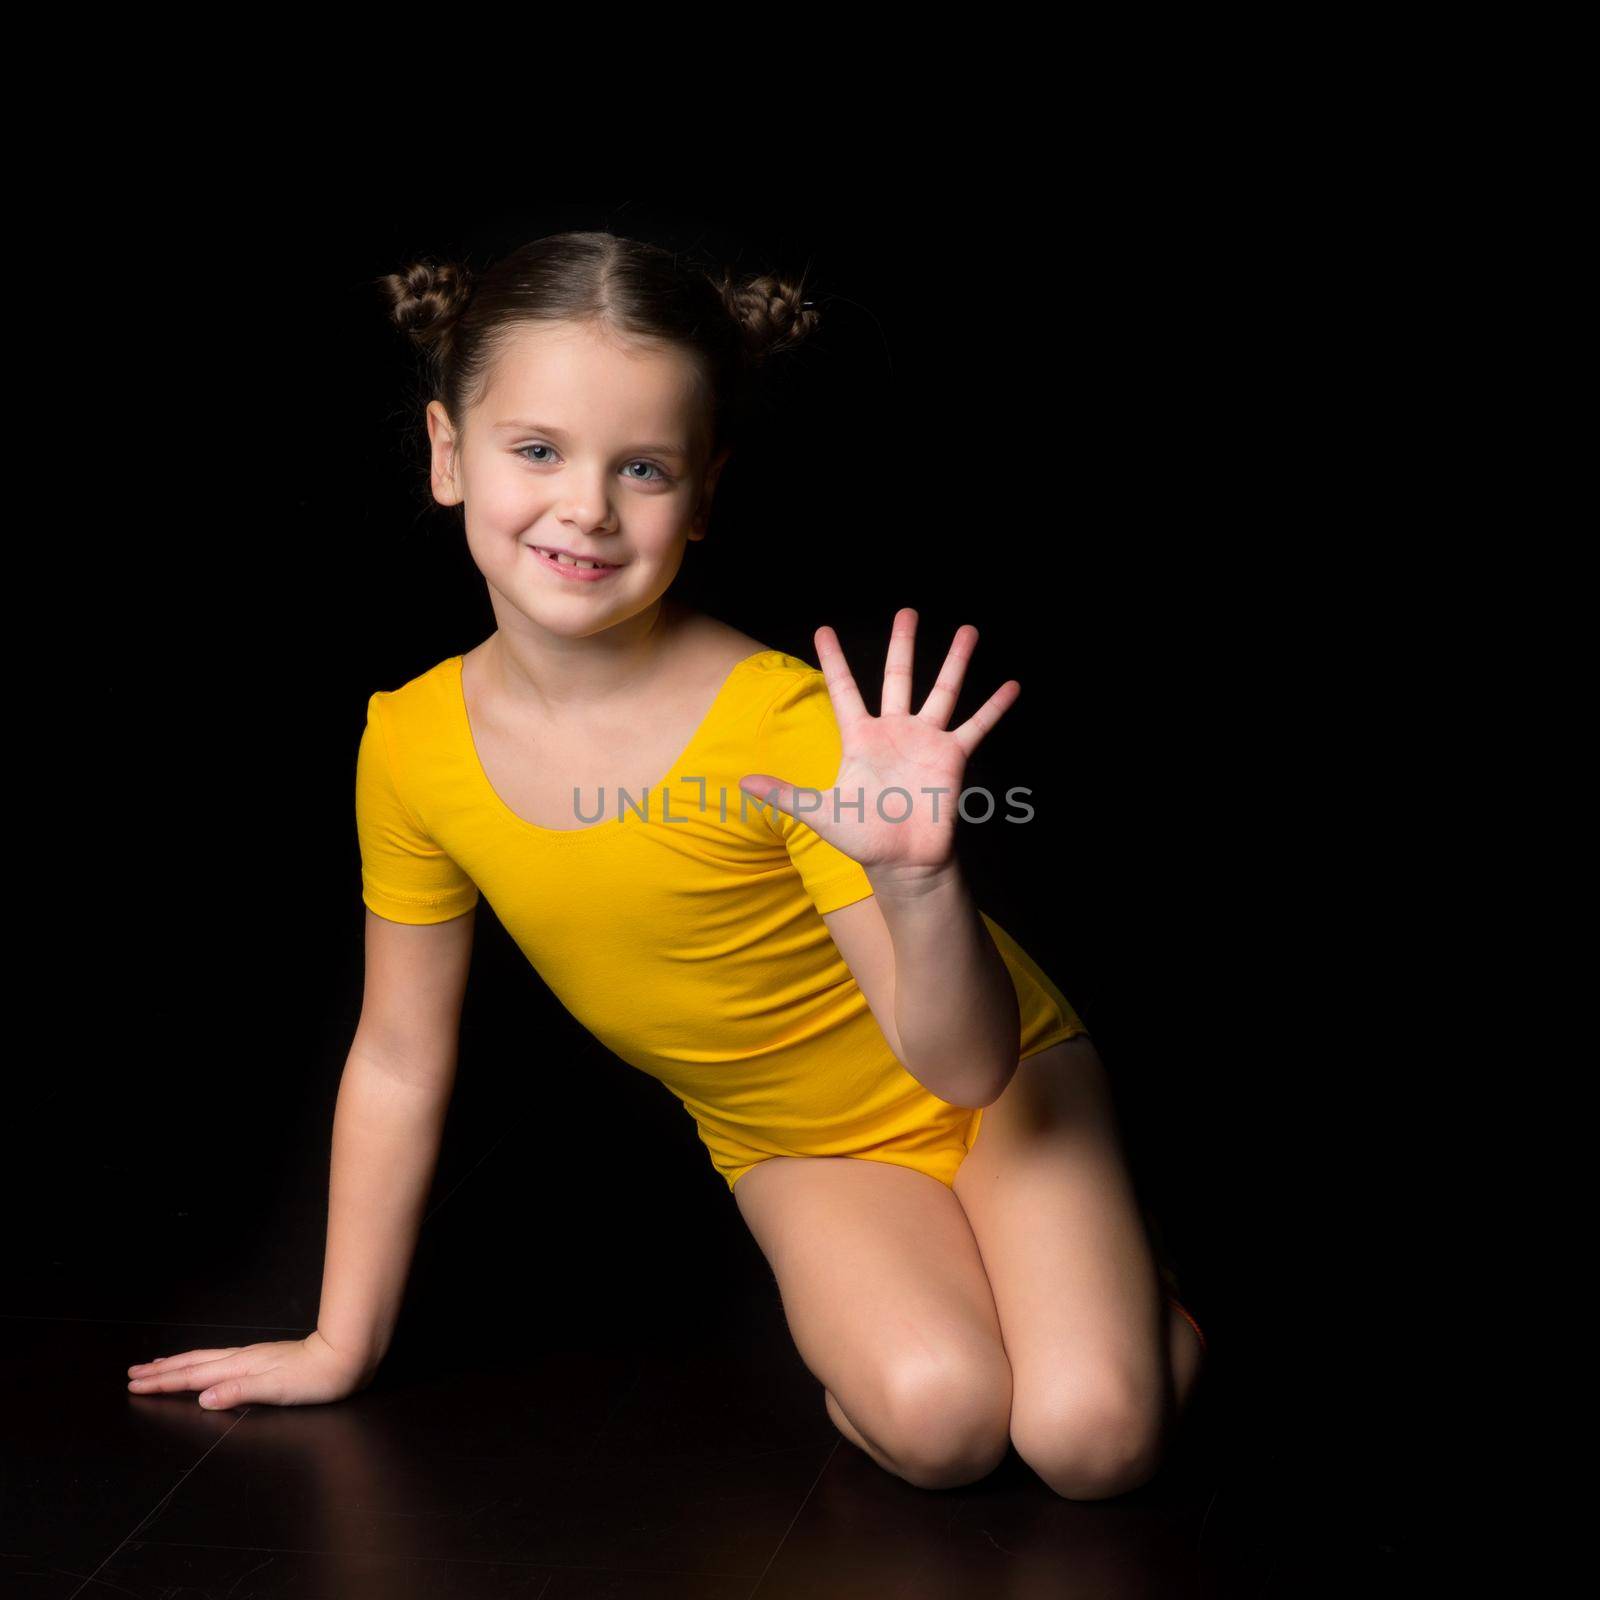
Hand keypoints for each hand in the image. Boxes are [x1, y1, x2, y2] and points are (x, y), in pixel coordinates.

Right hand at [125, 1329, 374, 1408]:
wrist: (346, 1357)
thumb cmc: (317, 1377)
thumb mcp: (278, 1388)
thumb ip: (240, 1391)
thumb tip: (203, 1397)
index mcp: (241, 1367)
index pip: (193, 1375)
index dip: (163, 1381)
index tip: (135, 1385)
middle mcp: (243, 1359)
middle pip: (193, 1364)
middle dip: (162, 1371)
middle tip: (132, 1375)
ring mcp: (253, 1357)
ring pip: (205, 1360)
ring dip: (177, 1364)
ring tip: (157, 1366)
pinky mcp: (263, 1359)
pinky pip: (220, 1360)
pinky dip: (201, 1363)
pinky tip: (202, 1367)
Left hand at [739, 608, 1018, 880]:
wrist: (902, 863)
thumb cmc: (861, 837)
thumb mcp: (819, 812)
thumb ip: (784, 794)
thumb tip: (742, 783)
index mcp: (860, 738)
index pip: (843, 689)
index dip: (833, 660)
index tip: (823, 629)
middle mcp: (894, 731)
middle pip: (898, 677)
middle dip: (902, 644)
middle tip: (908, 611)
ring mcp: (926, 741)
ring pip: (942, 691)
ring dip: (955, 661)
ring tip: (968, 630)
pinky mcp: (952, 758)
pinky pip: (976, 726)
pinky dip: (994, 707)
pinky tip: (1010, 685)